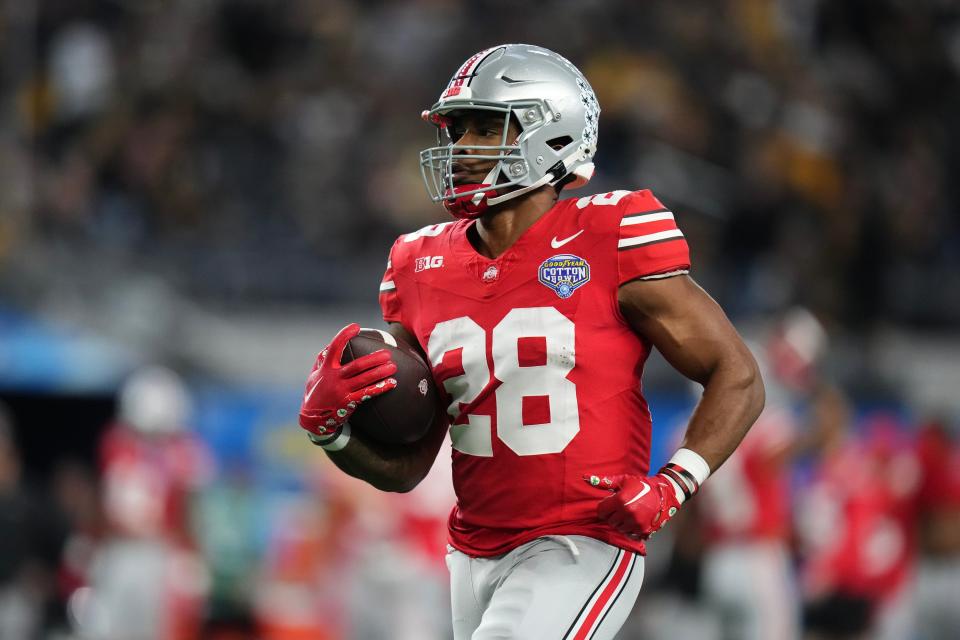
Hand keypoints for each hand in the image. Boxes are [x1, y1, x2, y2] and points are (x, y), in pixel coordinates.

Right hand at [299, 323, 397, 439]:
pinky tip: (392, 383)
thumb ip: (321, 362)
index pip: (334, 348)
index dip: (344, 336)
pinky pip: (367, 394)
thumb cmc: (315, 393)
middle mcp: (334, 378)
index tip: (355, 327)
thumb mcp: (313, 376)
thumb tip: (327, 347)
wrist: (312, 419)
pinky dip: (380, 388)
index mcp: (326, 369)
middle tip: (387, 353)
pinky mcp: (348, 402)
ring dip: (380, 372)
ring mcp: (341, 391)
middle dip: (373, 359)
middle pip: (357, 366)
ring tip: (393, 366)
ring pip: (364, 379)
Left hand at [584, 473, 681, 537]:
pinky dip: (630, 529)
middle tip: (620, 508)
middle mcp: (627, 513)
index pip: (601, 511)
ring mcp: (636, 523)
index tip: (609, 504)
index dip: (604, 507)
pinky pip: (630, 534)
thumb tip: (586, 478)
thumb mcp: (623, 480)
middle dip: (612, 514)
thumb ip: (604, 482)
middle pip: (610, 521)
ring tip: (628, 513)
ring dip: (621, 522)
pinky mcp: (643, 531)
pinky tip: (634, 519)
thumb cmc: (641, 485)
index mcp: (620, 500)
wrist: (664, 493)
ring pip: (619, 528)